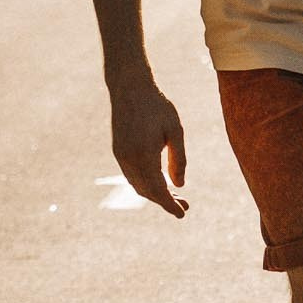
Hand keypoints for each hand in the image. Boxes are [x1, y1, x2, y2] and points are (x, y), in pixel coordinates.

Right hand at [109, 70, 188, 214]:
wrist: (130, 88)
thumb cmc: (157, 106)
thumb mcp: (175, 131)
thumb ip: (178, 160)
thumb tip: (179, 185)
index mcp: (143, 155)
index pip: (157, 190)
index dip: (170, 205)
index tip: (182, 213)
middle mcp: (128, 160)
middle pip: (147, 191)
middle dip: (165, 201)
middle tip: (184, 205)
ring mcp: (120, 156)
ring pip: (138, 185)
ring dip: (155, 193)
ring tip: (175, 195)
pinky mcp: (118, 151)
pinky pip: (132, 176)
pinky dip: (146, 183)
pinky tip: (160, 181)